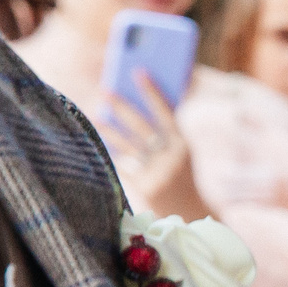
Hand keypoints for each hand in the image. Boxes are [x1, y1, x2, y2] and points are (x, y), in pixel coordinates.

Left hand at [100, 72, 212, 220]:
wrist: (191, 214)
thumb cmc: (182, 178)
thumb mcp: (182, 155)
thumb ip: (167, 135)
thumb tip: (140, 108)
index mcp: (184, 145)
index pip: (166, 112)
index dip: (152, 92)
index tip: (139, 72)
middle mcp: (172, 157)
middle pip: (142, 126)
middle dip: (122, 106)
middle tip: (105, 90)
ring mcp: (158, 173)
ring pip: (127, 145)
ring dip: (109, 128)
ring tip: (95, 114)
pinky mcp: (146, 187)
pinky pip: (123, 164)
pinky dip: (112, 153)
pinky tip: (99, 140)